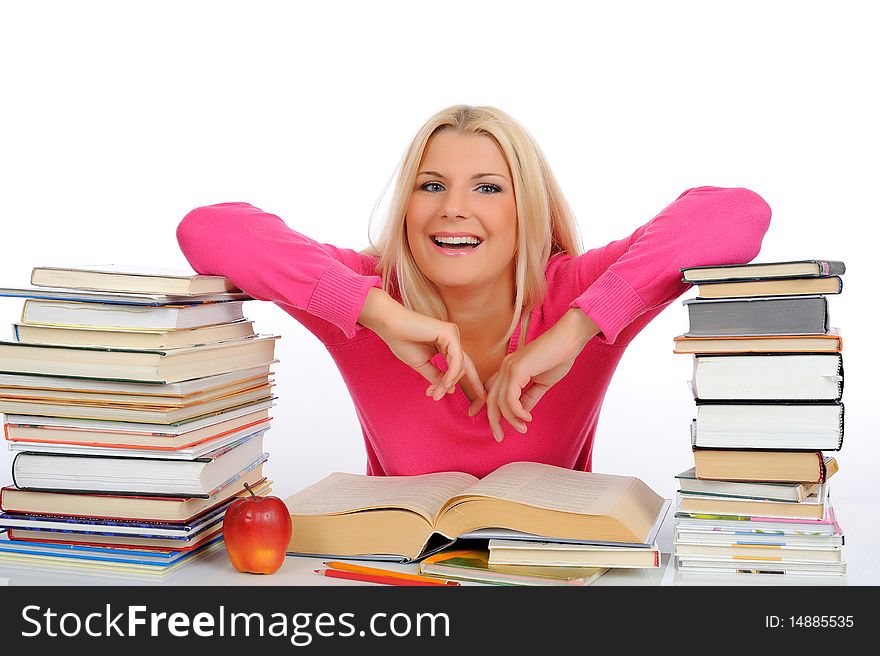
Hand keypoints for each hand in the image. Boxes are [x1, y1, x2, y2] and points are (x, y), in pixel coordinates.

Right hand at [358, 289, 485, 401]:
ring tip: (436, 394)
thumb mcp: (422, 365)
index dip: (473, 381)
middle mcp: (453, 338)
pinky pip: (456, 360)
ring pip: (460, 366)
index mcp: (447, 344)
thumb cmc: (402, 342)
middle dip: (472, 386)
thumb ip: (437, 377)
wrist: (390, 327)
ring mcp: (453, 334)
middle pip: (465, 367)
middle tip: (473, 408)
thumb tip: (450, 389)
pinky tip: (444, 384)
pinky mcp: (450, 333)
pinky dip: (451, 375)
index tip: (481, 398)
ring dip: (449, 383)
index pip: (463, 365)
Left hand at [468, 309, 598, 441]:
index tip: (474, 415)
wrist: (569, 339)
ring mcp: (509, 367)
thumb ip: (530, 398)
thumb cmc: (558, 357)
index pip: (489, 388)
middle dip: (493, 420)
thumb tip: (522, 414)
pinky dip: (517, 412)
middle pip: (491, 399)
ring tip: (523, 428)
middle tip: (499, 437)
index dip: (480, 403)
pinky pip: (510, 398)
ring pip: (500, 401)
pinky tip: (527, 418)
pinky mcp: (517, 369)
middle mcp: (505, 367)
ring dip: (511, 419)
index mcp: (509, 368)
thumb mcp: (542, 383)